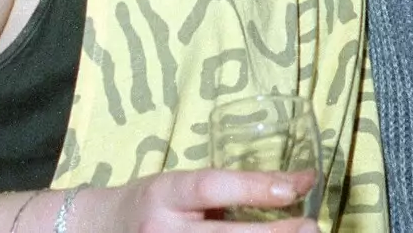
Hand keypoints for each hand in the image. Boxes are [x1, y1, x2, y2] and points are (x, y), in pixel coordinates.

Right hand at [90, 168, 319, 231]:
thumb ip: (228, 189)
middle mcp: (163, 231)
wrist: (101, 230)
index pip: (213, 187)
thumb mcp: (180, 184)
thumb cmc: (151, 202)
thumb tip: (298, 186)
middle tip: (312, 227)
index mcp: (166, 194)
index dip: (256, 187)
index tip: (299, 185)